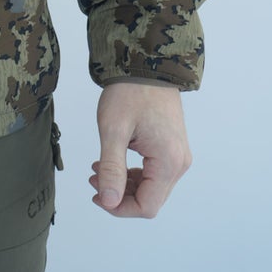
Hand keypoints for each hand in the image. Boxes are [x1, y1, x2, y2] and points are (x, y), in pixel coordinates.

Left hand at [89, 80, 191, 217]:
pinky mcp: (171, 147)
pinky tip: (112, 162)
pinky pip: (153, 173)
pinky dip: (132, 173)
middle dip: (119, 195)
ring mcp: (177, 155)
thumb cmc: (129, 92)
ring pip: (151, 187)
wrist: (145, 64)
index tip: (96, 195)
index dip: (119, 208)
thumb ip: (111, 168)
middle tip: (93, 178)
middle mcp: (179, 163)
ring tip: (98, 169)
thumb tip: (109, 202)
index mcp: (168, 162)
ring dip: (124, 185)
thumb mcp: (113, 130)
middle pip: (150, 198)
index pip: (147, 206)